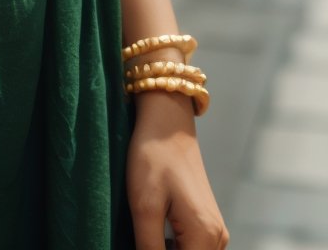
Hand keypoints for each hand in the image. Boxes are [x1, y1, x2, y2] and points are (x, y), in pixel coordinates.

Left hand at [127, 93, 228, 248]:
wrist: (166, 122)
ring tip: (147, 231)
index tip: (142, 243)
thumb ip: (149, 249)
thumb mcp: (144, 207)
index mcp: (205, 236)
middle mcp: (217, 238)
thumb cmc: (153, 158)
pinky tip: (155, 230)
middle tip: (143, 233)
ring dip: (165, 249)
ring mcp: (215, 230)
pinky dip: (171, 246)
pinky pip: (191, 248)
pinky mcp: (207, 222)